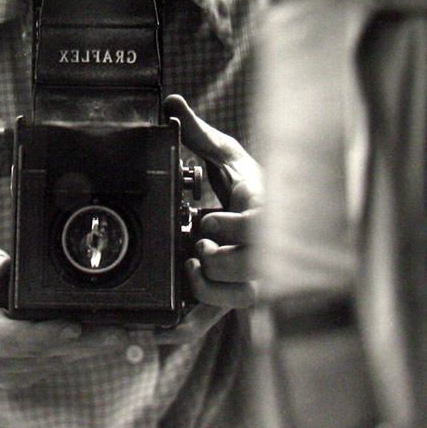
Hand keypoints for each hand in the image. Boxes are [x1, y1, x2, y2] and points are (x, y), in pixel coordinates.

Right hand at [0, 236, 126, 389]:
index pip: (3, 334)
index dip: (40, 334)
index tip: (73, 327)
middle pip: (33, 353)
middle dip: (76, 344)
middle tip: (113, 333)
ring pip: (44, 364)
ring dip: (81, 351)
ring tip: (114, 336)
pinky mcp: (9, 378)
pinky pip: (45, 370)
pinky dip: (71, 356)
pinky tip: (95, 343)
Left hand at [163, 94, 261, 311]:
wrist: (261, 216)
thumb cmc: (246, 184)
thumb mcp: (224, 154)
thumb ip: (199, 133)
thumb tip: (172, 102)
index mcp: (265, 211)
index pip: (263, 228)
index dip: (235, 228)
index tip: (209, 218)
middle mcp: (265, 249)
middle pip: (256, 269)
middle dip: (223, 261)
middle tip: (199, 246)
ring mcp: (251, 276)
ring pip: (244, 297)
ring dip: (213, 289)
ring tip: (190, 269)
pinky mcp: (233, 296)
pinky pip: (218, 320)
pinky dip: (189, 325)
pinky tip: (161, 325)